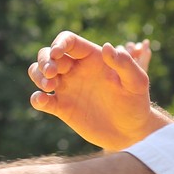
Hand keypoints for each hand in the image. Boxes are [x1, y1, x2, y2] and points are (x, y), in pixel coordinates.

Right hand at [28, 31, 163, 150]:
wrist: (131, 132)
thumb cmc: (137, 103)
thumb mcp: (137, 82)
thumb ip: (125, 63)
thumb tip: (107, 46)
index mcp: (92, 58)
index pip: (69, 41)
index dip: (59, 42)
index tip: (57, 53)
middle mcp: (76, 70)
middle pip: (48, 54)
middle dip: (44, 60)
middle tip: (51, 73)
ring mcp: (67, 88)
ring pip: (39, 73)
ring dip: (37, 76)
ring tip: (49, 86)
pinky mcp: (62, 108)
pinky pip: (41, 99)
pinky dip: (37, 99)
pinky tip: (43, 101)